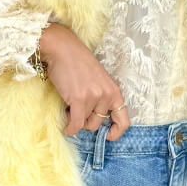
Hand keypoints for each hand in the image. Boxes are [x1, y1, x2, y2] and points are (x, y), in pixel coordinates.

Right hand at [38, 23, 130, 139]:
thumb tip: (93, 120)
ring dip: (75, 120)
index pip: (124, 120)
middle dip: (85, 121)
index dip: (116, 132)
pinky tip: (66, 126)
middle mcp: (107, 95)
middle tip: (76, 110)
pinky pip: (76, 124)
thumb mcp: (97, 80)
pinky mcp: (80, 99)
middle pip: (97, 124)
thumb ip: (100, 97)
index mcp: (114, 91)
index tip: (108, 136)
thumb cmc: (76, 63)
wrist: (62, 49)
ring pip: (84, 124)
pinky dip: (70, 128)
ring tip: (69, 106)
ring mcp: (94, 97)